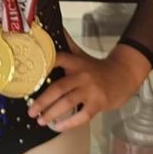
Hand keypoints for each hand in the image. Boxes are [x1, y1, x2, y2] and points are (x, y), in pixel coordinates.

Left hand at [27, 45, 151, 132]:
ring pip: (68, 102)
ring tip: (40, 120)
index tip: (29, 77)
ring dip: (52, 113)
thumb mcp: (81, 54)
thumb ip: (66, 44)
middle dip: (42, 100)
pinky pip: (83, 115)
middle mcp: (82, 75)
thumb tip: (52, 27)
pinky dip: (70, 122)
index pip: (58, 60)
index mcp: (76, 62)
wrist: (123, 75)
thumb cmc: (97, 68)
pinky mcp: (98, 103)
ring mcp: (91, 90)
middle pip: (59, 87)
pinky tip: (59, 127)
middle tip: (30, 110)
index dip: (44, 66)